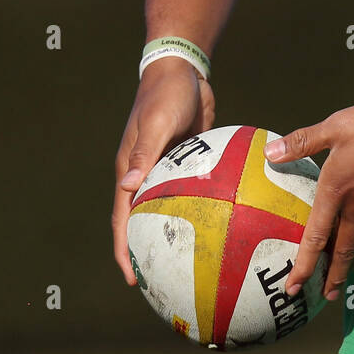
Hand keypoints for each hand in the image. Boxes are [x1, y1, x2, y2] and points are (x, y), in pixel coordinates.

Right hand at [112, 58, 215, 284]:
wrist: (184, 69)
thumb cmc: (167, 94)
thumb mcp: (158, 122)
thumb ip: (145, 153)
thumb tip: (127, 188)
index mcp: (131, 171)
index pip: (124, 220)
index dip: (125, 252)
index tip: (132, 280)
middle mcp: (146, 175)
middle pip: (146, 222)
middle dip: (152, 253)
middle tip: (167, 284)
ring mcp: (168, 170)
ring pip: (172, 210)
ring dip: (181, 234)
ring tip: (200, 263)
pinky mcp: (190, 162)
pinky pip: (196, 192)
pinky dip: (206, 209)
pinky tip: (229, 225)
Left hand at [263, 102, 353, 301]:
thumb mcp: (337, 128)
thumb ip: (303, 141)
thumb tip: (269, 152)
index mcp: (336, 192)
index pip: (315, 237)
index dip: (303, 265)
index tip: (293, 288)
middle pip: (342, 250)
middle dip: (332, 276)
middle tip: (325, 297)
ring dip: (347, 262)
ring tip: (340, 276)